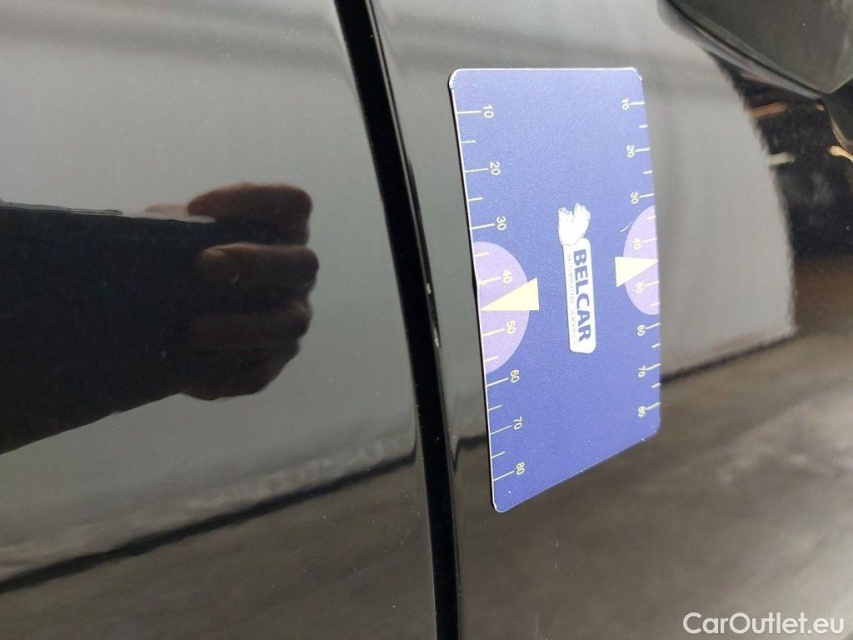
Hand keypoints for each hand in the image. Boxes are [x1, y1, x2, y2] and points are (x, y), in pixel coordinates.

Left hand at [149, 183, 317, 399]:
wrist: (175, 317)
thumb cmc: (180, 262)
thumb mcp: (176, 238)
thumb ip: (169, 229)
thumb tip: (135, 235)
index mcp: (282, 232)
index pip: (293, 204)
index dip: (255, 201)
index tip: (197, 207)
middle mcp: (297, 275)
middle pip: (303, 263)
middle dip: (256, 263)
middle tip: (205, 265)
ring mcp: (292, 318)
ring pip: (290, 324)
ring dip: (244, 327)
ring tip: (194, 331)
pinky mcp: (274, 360)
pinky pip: (263, 373)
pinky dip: (230, 376)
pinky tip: (194, 377)